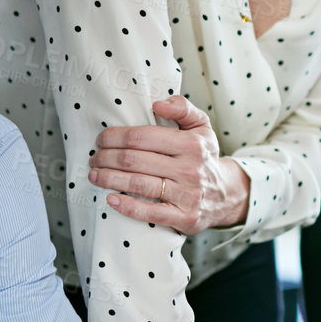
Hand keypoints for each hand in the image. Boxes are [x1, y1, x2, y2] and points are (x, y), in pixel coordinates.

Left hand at [89, 96, 248, 232]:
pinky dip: (126, 206)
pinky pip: (150, 212)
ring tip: (95, 175)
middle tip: (94, 158)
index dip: (115, 137)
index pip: (142, 137)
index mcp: (192, 144)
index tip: (101, 140)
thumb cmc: (204, 157)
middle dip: (106, 158)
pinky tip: (110, 199)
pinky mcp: (184, 217)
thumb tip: (157, 104)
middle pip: (134, 160)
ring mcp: (188, 195)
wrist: (226, 195)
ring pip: (138, 184)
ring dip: (109, 179)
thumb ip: (183, 108)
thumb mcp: (202, 127)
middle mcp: (190, 169)